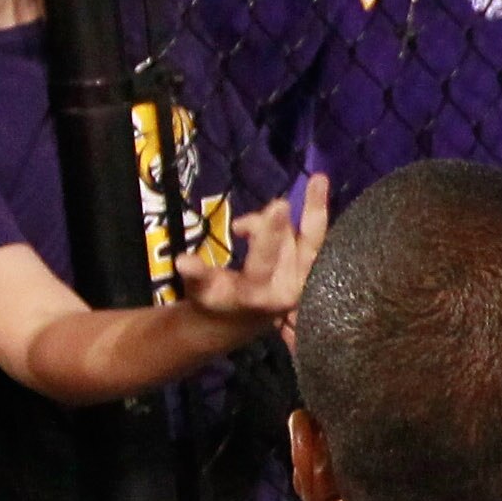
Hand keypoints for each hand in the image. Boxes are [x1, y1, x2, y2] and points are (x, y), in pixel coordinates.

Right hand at [176, 175, 330, 345]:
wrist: (239, 320)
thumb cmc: (216, 300)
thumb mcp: (201, 291)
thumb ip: (196, 275)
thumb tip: (182, 261)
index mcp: (256, 294)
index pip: (262, 261)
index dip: (266, 234)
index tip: (268, 211)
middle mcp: (285, 288)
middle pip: (289, 245)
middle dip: (291, 222)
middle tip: (291, 197)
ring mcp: (301, 278)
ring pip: (308, 237)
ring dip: (313, 208)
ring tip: (318, 180)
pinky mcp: (309, 268)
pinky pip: (315, 236)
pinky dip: (316, 211)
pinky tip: (318, 183)